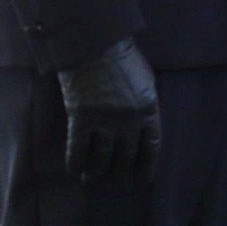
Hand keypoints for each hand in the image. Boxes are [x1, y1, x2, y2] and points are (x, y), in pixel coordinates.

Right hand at [57, 38, 159, 185]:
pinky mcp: (80, 117)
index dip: (146, 168)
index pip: (152, 148)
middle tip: (111, 182)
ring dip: (95, 174)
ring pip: (101, 160)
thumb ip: (145, 106)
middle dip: (118, 175)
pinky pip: (77, 151)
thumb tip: (143, 131)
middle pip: (125, 158)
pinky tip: (75, 168)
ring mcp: (105, 119)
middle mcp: (129, 118)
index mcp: (149, 108)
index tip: (140, 180)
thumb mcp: (145, 81)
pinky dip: (75, 163)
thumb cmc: (121, 59)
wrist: (94, 43)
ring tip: (91, 179)